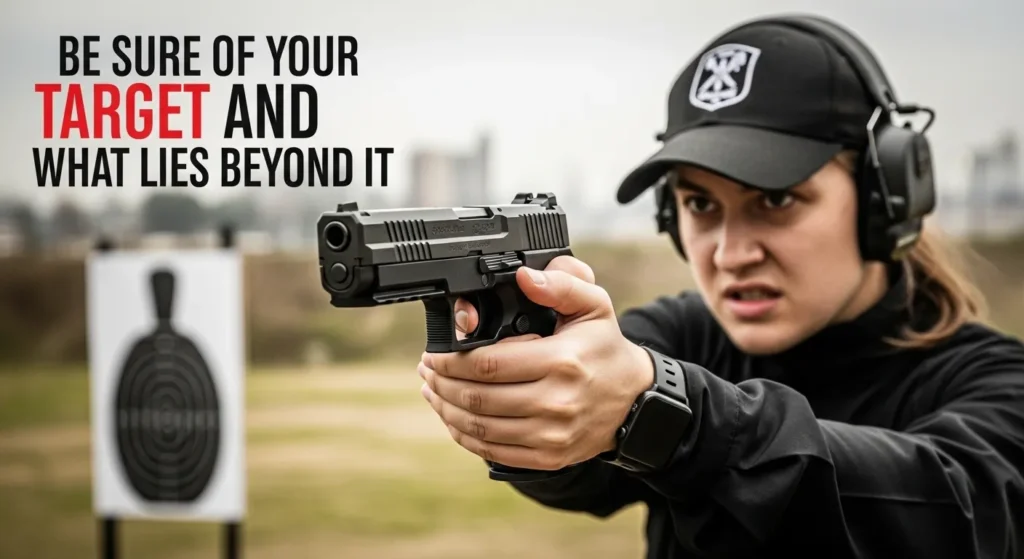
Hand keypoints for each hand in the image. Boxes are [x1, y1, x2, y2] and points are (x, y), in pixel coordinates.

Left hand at [417, 255, 654, 470]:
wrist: (634, 401)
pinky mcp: (548, 457)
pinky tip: (453, 418)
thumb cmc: (605, 349)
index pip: (488, 365)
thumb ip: (561, 284)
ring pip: (479, 427)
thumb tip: (525, 276)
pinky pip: (493, 451)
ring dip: (446, 409)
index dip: (451, 361)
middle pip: (477, 398)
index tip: (434, 353)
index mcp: (562, 361)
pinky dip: (465, 435)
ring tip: (432, 391)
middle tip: (427, 370)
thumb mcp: (594, 305)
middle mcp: (556, 402)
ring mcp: (551, 435)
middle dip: (441, 383)